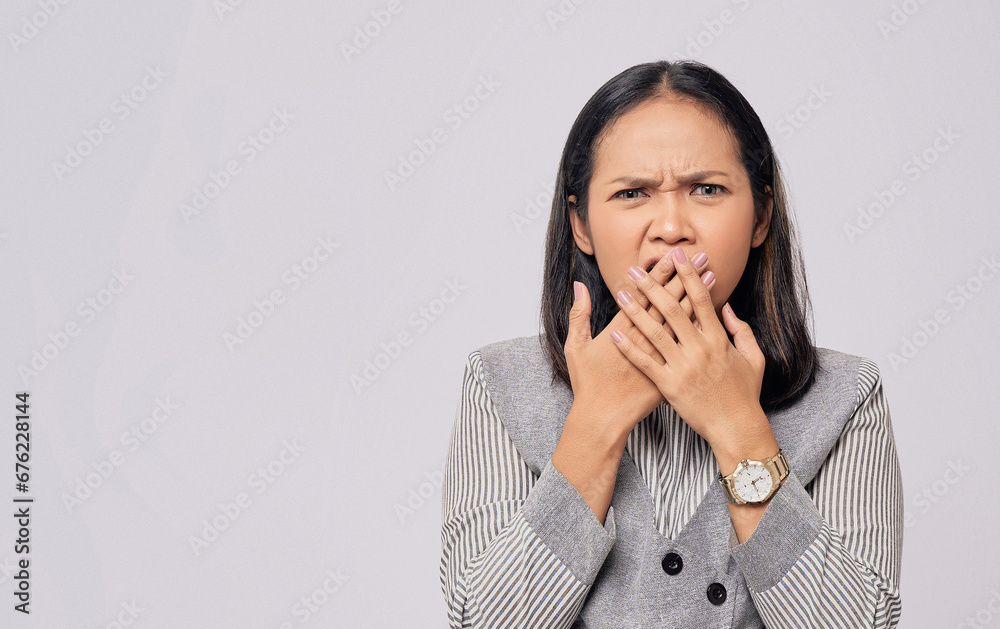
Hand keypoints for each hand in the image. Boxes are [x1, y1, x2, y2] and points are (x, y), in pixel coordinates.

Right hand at [564, 252, 711, 433]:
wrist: (602, 419)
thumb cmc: (588, 385)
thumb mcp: (576, 348)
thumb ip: (578, 316)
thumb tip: (579, 287)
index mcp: (619, 331)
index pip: (643, 295)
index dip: (658, 274)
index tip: (671, 256)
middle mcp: (643, 341)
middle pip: (668, 302)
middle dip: (684, 277)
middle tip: (699, 256)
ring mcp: (659, 358)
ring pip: (682, 321)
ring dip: (697, 298)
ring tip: (710, 277)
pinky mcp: (669, 373)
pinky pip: (687, 348)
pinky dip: (698, 331)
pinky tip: (710, 318)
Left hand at [608, 247, 766, 443]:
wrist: (737, 427)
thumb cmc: (745, 393)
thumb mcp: (753, 357)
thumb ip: (740, 329)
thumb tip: (726, 307)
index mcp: (718, 339)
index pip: (701, 298)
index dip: (688, 275)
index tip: (677, 256)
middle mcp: (699, 349)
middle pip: (672, 309)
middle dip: (653, 286)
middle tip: (636, 270)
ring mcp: (683, 367)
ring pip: (655, 332)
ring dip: (635, 311)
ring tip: (620, 293)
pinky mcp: (669, 386)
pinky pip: (645, 363)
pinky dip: (629, 348)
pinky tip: (613, 334)